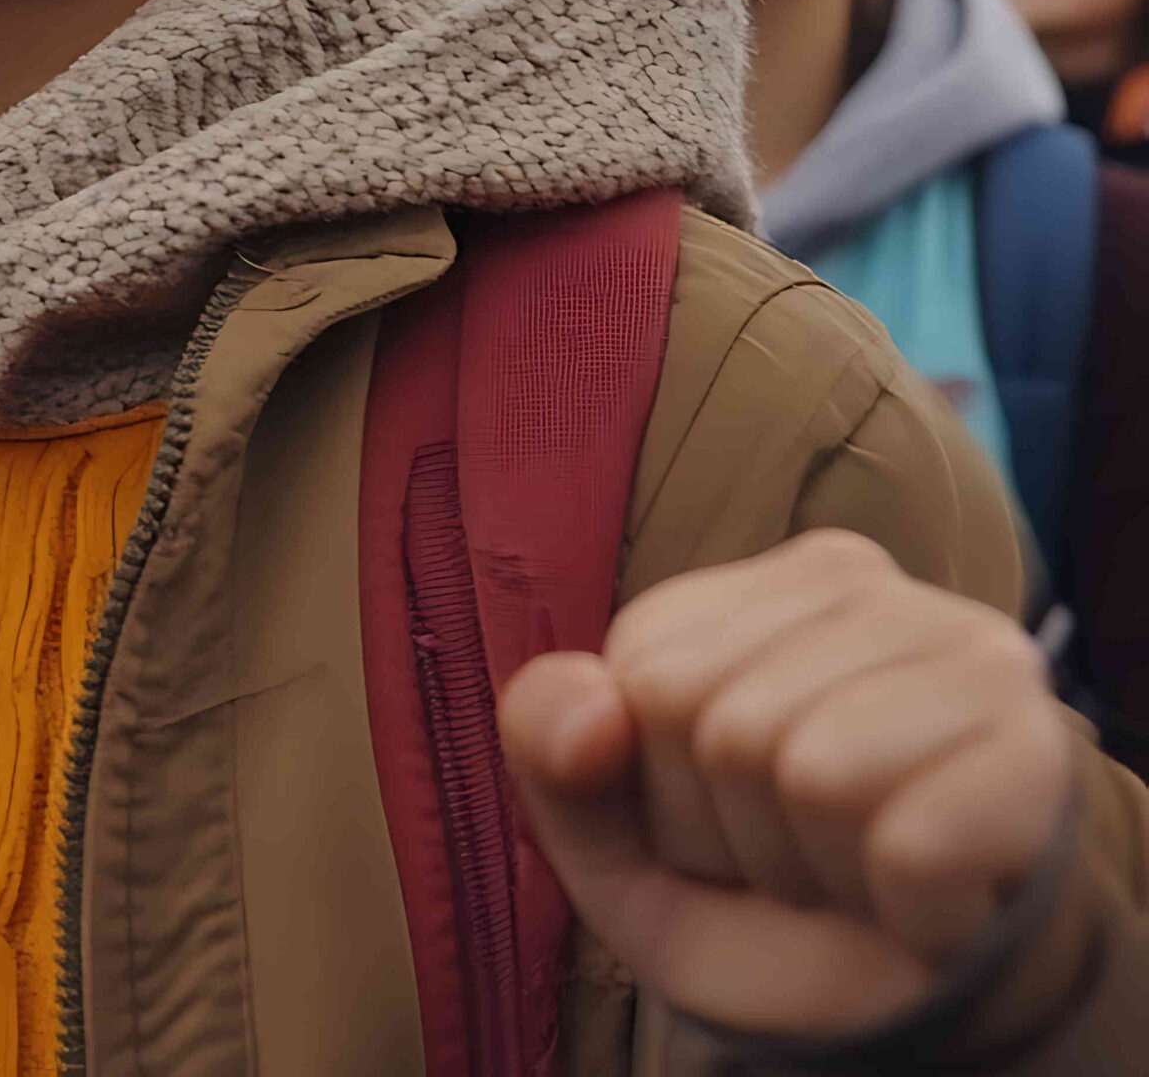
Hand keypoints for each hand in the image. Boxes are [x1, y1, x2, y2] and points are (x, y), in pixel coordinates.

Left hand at [500, 529, 1074, 1037]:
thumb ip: (552, 752)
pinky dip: (901, 909)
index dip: (663, 788)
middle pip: (724, 724)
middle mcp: (869, 587)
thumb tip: (596, 709)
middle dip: (737, 833)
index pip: (647, 678)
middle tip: (801, 852)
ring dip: (818, 870)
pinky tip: (927, 899)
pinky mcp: (1033, 748)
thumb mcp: (616, 836)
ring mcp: (967, 654)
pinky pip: (909, 844)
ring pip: (814, 774)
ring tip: (856, 867)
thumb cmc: (758, 890)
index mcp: (755, 584)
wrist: (909, 1003)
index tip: (730, 815)